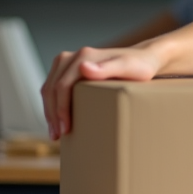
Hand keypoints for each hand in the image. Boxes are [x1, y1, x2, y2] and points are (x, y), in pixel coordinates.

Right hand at [41, 45, 161, 139]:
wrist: (143, 58)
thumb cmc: (140, 66)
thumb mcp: (128, 67)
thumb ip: (109, 68)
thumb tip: (84, 68)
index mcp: (83, 57)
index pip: (62, 86)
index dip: (60, 110)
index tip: (65, 129)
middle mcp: (73, 57)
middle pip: (52, 88)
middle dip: (52, 114)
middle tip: (58, 137)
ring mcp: (69, 62)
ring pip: (49, 89)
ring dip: (49, 111)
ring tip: (56, 133)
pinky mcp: (69, 69)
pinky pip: (53, 87)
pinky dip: (52, 105)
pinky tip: (57, 120)